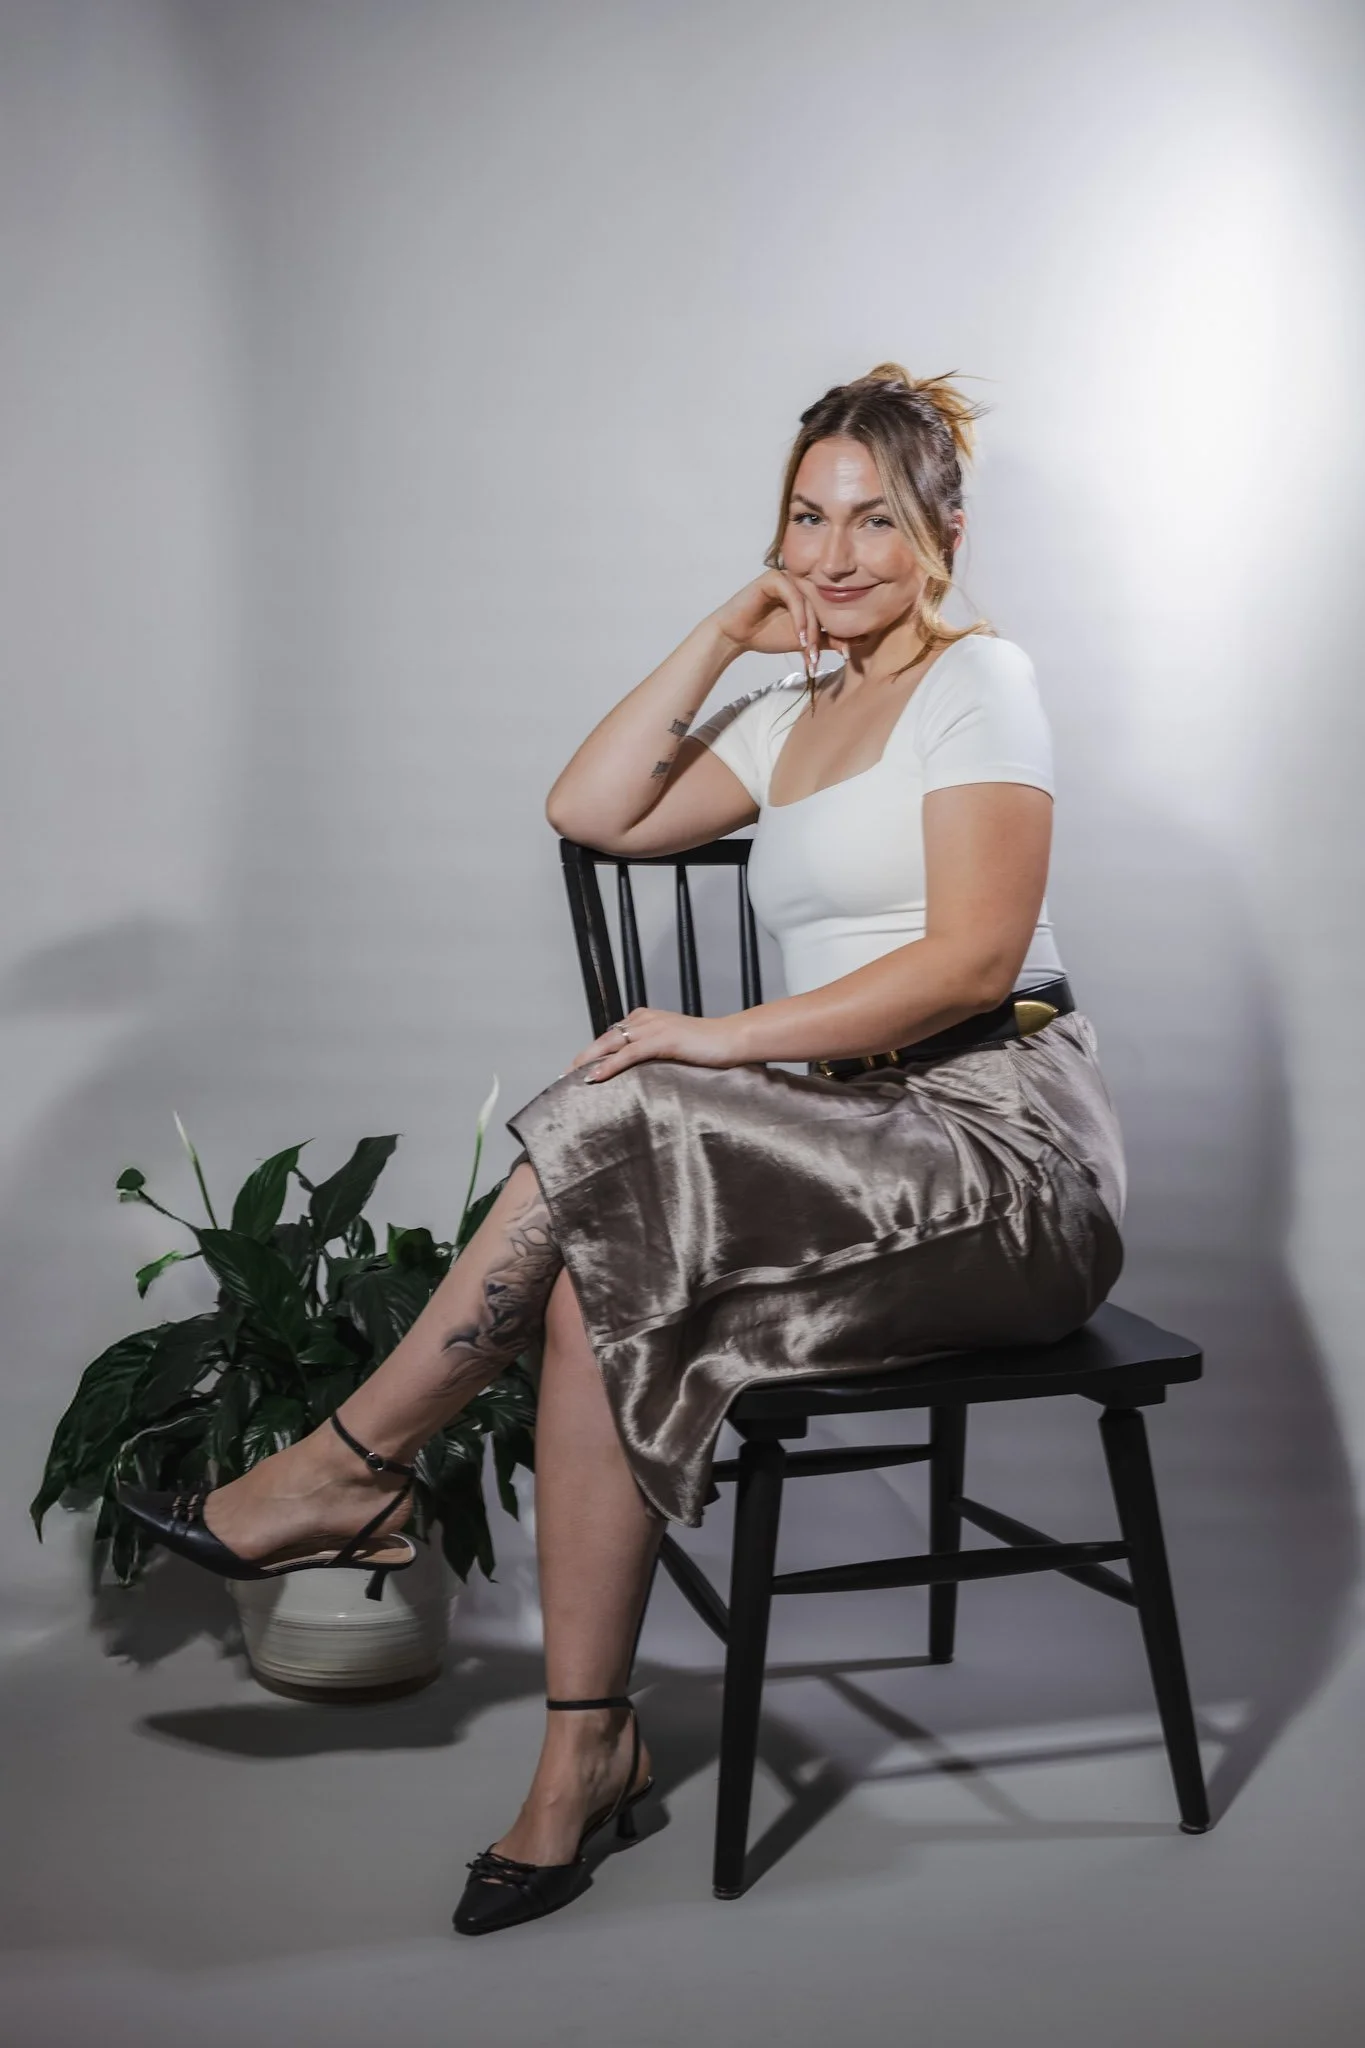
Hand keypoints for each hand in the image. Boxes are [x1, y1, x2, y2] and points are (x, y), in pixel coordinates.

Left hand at [567, 1007, 746, 1081]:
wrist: (732, 1039)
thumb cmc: (707, 1047)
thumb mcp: (674, 1048)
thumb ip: (654, 1053)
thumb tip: (637, 1074)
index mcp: (646, 1018)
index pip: (611, 1036)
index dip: (592, 1052)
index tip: (575, 1069)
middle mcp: (645, 1019)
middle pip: (605, 1039)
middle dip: (582, 1057)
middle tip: (563, 1075)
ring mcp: (653, 1028)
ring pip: (611, 1045)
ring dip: (588, 1062)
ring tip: (570, 1077)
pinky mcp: (662, 1040)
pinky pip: (628, 1055)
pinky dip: (609, 1066)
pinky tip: (594, 1077)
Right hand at [710, 571, 848, 678]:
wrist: (736, 635)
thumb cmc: (766, 635)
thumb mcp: (803, 640)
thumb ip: (827, 640)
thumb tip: (852, 647)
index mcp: (810, 593)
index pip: (832, 610)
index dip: (840, 633)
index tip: (844, 656)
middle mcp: (801, 581)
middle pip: (823, 607)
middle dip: (822, 635)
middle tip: (817, 658)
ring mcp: (788, 577)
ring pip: (810, 603)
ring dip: (811, 630)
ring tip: (807, 651)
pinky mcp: (774, 577)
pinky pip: (794, 597)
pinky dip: (799, 618)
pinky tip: (798, 637)